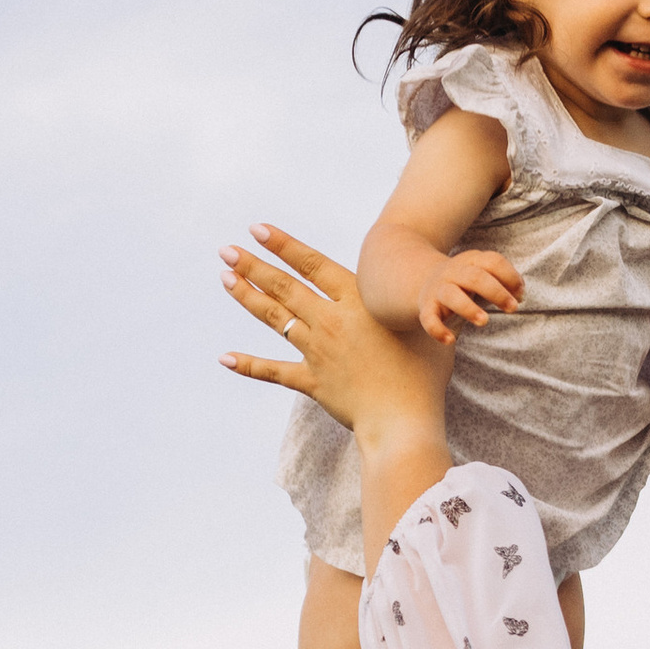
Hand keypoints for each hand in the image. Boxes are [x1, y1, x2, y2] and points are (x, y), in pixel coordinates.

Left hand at [221, 228, 452, 444]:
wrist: (404, 419)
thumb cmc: (424, 372)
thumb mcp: (425, 324)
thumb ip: (410, 303)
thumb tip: (424, 283)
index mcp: (356, 303)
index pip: (312, 265)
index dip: (283, 245)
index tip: (257, 229)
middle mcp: (330, 322)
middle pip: (285, 287)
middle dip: (253, 266)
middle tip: (226, 251)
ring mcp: (317, 352)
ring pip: (275, 319)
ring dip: (247, 297)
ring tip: (225, 278)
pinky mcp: (312, 381)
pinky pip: (274, 371)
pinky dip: (249, 365)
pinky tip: (224, 357)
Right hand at [417, 247, 524, 343]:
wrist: (424, 278)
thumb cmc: (465, 281)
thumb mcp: (483, 274)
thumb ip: (503, 282)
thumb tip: (520, 296)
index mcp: (472, 260)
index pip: (493, 261)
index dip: (510, 277)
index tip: (521, 294)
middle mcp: (454, 272)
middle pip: (475, 277)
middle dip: (497, 292)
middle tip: (513, 308)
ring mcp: (439, 288)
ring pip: (451, 295)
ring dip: (469, 308)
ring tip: (484, 321)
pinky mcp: (427, 306)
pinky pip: (428, 318)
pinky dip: (437, 330)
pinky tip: (450, 340)